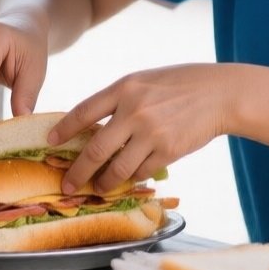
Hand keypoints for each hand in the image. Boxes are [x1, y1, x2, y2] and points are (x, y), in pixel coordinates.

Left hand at [48, 64, 241, 193]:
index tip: (50, 142)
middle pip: (95, 149)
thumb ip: (118, 100)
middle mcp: (134, 110)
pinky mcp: (168, 151)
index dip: (63, 130)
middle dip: (77, 171)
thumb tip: (91, 127)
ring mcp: (151, 132)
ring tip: (97, 189)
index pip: (83, 111)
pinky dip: (132, 178)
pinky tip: (127, 180)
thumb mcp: (143, 81)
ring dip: (104, 183)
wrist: (219, 94)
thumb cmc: (179, 84)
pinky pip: (141, 172)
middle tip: (67, 184)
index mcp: (124, 87)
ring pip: (117, 168)